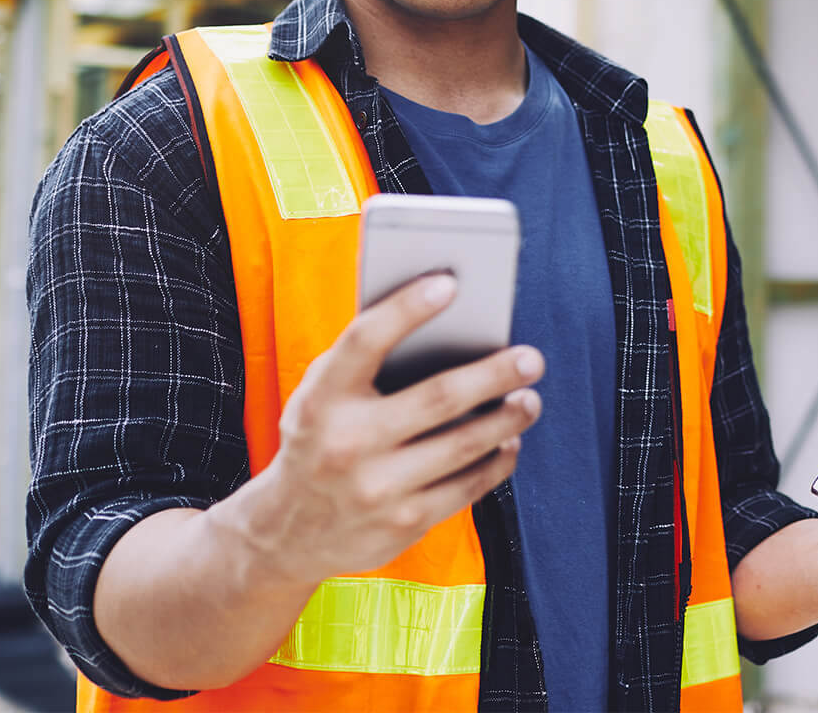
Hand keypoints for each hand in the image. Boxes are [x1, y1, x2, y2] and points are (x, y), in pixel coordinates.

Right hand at [219, 272, 544, 589]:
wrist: (286, 533)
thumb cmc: (319, 441)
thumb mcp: (321, 398)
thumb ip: (366, 362)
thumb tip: (447, 323)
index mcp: (321, 399)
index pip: (365, 340)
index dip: (406, 308)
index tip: (450, 283)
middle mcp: (346, 442)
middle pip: (439, 397)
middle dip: (495, 374)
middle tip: (531, 358)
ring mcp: (376, 488)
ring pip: (464, 445)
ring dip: (508, 419)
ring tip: (530, 400)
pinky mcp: (402, 524)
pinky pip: (467, 488)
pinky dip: (497, 461)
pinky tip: (509, 442)